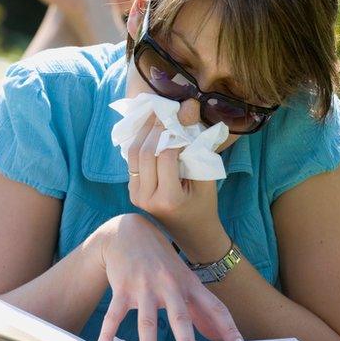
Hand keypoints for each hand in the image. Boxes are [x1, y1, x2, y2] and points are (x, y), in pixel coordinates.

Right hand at [94, 214, 244, 340]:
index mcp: (189, 284)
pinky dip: (107, 334)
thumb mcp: (184, 280)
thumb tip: (218, 337)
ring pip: (147, 321)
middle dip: (186, 339)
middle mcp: (169, 285)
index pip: (214, 307)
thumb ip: (201, 309)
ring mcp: (144, 286)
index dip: (228, 328)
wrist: (128, 232)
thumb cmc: (161, 262)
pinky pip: (114, 315)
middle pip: (180, 316)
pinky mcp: (122, 288)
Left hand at [127, 113, 219, 256]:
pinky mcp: (132, 191)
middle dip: (155, 127)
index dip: (173, 132)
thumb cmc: (205, 205)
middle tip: (166, 108)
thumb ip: (198, 145)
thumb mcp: (207, 178)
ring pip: (133, 154)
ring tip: (156, 114)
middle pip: (144, 153)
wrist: (192, 232)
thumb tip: (189, 107)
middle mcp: (146, 198)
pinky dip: (140, 143)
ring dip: (143, 132)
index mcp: (168, 198)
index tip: (183, 114)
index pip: (165, 156)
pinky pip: (132, 162)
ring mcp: (135, 196)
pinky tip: (150, 130)